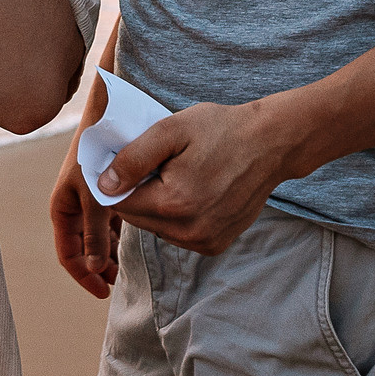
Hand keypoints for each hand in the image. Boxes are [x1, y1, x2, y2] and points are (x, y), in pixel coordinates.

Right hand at [49, 80, 120, 297]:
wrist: (109, 110)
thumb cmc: (97, 151)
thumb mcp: (94, 195)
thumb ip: (95, 231)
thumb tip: (93, 267)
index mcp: (62, 206)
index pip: (68, 253)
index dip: (83, 275)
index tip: (103, 291)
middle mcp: (73, 203)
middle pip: (83, 247)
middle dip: (98, 267)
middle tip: (117, 282)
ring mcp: (88, 196)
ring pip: (97, 235)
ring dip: (109, 252)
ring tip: (126, 267)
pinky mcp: (105, 188)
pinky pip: (110, 219)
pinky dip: (120, 233)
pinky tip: (136, 239)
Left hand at [96, 99, 291, 256]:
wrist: (271, 144)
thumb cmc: (221, 130)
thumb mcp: (171, 130)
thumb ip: (133, 158)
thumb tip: (103, 186)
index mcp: (173, 203)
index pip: (119, 203)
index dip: (118, 181)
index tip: (131, 161)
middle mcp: (188, 231)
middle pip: (137, 217)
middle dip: (139, 193)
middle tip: (161, 164)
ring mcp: (204, 242)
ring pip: (157, 227)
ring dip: (158, 206)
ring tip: (179, 176)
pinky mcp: (216, 245)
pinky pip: (178, 234)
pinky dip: (178, 216)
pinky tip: (194, 191)